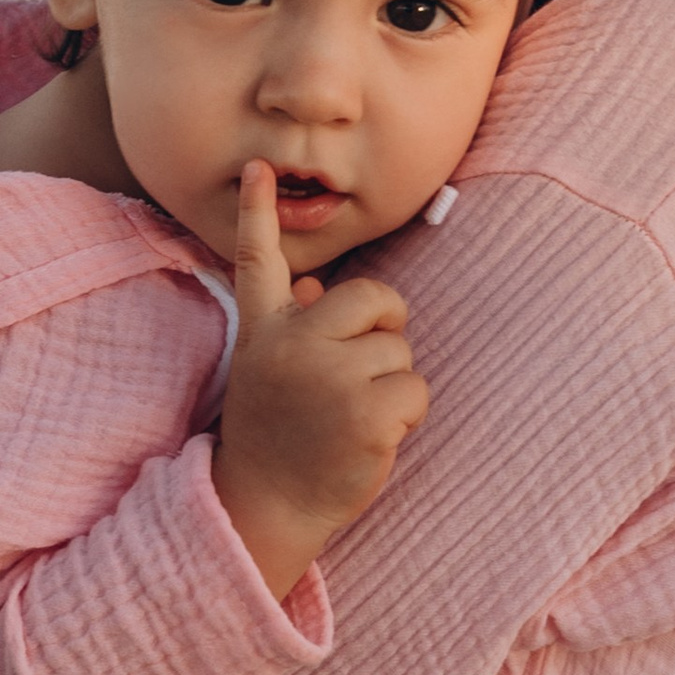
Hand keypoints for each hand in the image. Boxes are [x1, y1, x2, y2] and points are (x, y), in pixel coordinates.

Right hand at [211, 162, 428, 599]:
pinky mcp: (363, 413)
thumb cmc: (278, 437)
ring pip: (400, 351)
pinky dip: (406, 416)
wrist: (263, 507)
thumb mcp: (271, 375)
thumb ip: (295, 328)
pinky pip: (416, 391)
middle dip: (386, 329)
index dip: (258, 213)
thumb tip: (316, 293)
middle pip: (375, 298)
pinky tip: (370, 439)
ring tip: (351, 418)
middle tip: (361, 371)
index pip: (260, 261)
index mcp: (264, 331)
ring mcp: (327, 378)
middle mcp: (292, 345)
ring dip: (392, 385)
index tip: (260, 168)